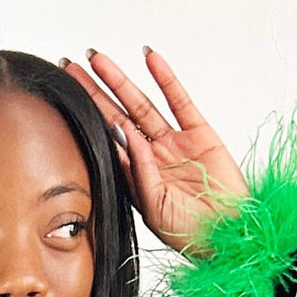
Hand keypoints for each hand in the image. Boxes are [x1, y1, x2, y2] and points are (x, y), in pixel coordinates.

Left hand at [61, 48, 249, 255]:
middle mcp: (151, 155)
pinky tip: (150, 59)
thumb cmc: (192, 232)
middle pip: (116, 115)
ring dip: (120, 80)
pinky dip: (165, 78)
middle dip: (94, 90)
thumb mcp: (154, 207)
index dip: (85, 116)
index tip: (65, 95)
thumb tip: (123, 133)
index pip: (104, 139)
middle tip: (72, 67)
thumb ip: (138, 171)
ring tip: (99, 59)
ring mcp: (174, 143)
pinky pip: (179, 101)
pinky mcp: (200, 134)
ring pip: (141, 103)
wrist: (231, 236)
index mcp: (135, 176)